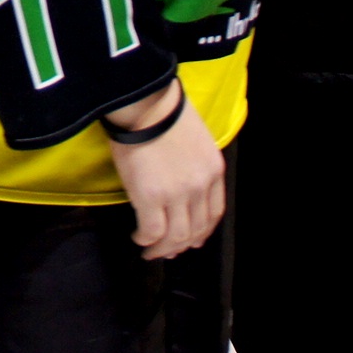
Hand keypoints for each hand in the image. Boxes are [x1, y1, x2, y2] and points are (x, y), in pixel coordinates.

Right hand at [105, 82, 224, 258]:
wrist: (145, 102)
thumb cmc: (163, 110)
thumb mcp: (194, 138)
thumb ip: (194, 164)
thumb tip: (178, 185)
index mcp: (213, 172)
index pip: (213, 213)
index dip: (202, 231)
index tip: (191, 239)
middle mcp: (200, 187)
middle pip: (196, 229)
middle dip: (182, 245)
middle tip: (167, 251)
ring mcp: (177, 194)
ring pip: (175, 236)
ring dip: (163, 248)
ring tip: (150, 250)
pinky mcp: (151, 197)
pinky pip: (152, 230)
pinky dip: (146, 239)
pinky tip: (138, 237)